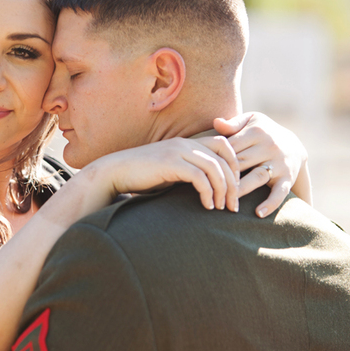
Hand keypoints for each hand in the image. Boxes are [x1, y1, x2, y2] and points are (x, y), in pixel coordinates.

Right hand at [92, 135, 238, 211]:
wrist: (114, 172)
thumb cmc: (141, 176)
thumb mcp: (169, 171)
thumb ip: (187, 172)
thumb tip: (206, 188)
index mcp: (186, 142)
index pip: (224, 145)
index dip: (235, 165)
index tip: (235, 187)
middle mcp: (185, 143)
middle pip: (224, 157)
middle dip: (233, 182)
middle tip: (234, 204)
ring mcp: (177, 152)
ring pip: (215, 167)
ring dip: (223, 190)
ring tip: (223, 208)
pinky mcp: (170, 164)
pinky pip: (199, 177)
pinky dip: (208, 193)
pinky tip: (207, 206)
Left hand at [213, 112, 309, 217]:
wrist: (294, 145)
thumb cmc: (263, 132)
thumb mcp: (251, 121)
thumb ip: (233, 123)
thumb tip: (216, 122)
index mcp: (256, 131)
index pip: (231, 147)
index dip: (215, 159)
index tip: (200, 170)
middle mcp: (269, 146)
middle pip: (241, 163)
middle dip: (224, 177)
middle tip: (206, 190)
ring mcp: (279, 163)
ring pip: (257, 177)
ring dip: (242, 190)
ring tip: (227, 203)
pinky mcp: (288, 177)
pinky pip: (280, 192)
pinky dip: (271, 203)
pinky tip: (258, 213)